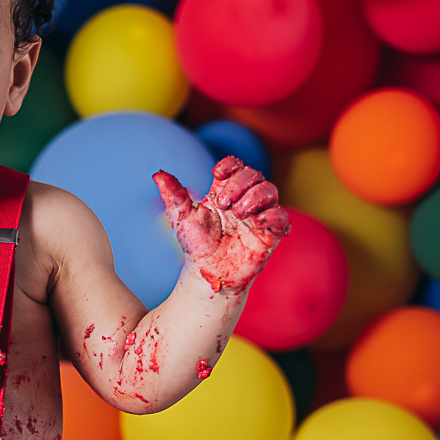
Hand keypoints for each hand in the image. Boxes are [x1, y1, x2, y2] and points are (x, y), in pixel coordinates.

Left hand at [154, 155, 290, 293]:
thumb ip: (174, 195)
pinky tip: (256, 223)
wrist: (207, 274)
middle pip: (254, 175)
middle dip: (240, 183)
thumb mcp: (181, 218)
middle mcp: (244, 200)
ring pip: (270, 191)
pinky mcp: (269, 234)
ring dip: (255, 196)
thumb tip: (158, 174)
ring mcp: (258, 216)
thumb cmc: (195, 245)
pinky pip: (281, 217)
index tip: (217, 173)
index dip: (230, 165)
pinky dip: (273, 215)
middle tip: (224, 203)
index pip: (235, 166)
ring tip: (239, 213)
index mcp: (224, 191)